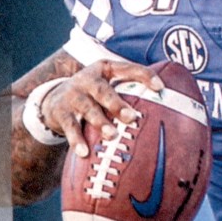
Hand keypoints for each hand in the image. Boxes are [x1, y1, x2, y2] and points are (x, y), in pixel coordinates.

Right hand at [40, 58, 164, 157]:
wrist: (53, 100)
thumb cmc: (93, 96)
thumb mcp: (108, 88)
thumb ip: (130, 94)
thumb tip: (168, 114)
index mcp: (105, 70)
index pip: (128, 68)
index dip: (144, 75)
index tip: (161, 88)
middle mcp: (88, 79)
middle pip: (104, 90)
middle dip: (118, 104)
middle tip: (133, 118)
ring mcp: (73, 95)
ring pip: (88, 108)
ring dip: (100, 122)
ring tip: (111, 135)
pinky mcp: (60, 112)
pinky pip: (70, 127)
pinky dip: (76, 140)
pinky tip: (84, 152)